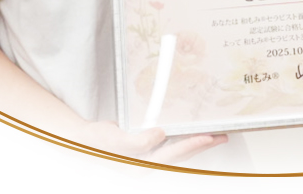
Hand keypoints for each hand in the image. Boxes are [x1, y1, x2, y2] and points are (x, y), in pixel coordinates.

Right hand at [69, 121, 227, 163]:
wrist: (80, 142)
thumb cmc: (94, 143)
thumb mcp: (111, 140)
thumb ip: (135, 141)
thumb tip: (158, 135)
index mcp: (139, 168)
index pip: (172, 156)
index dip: (191, 145)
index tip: (208, 137)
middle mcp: (146, 167)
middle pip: (180, 157)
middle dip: (201, 146)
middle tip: (222, 136)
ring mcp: (147, 161)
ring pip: (177, 154)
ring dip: (195, 144)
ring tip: (214, 136)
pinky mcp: (146, 153)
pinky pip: (169, 148)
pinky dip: (182, 141)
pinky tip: (190, 134)